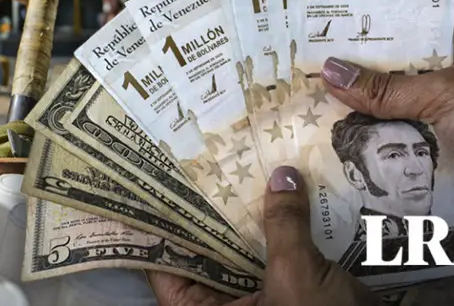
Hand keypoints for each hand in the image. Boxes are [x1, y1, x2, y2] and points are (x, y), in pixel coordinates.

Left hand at [148, 166, 378, 305]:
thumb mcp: (296, 275)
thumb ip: (282, 224)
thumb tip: (282, 175)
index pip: (163, 264)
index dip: (161, 223)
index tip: (158, 181)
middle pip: (203, 251)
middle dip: (208, 209)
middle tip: (203, 161)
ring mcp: (251, 301)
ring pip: (237, 251)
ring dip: (245, 216)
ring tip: (239, 165)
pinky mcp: (282, 295)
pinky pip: (269, 257)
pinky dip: (275, 230)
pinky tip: (280, 191)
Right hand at [321, 47, 453, 174]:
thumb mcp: (443, 94)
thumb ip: (388, 88)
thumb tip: (332, 72)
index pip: (404, 57)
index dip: (364, 58)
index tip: (322, 60)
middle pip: (396, 100)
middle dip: (357, 103)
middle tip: (306, 97)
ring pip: (400, 138)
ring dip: (367, 144)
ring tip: (313, 135)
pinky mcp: (453, 179)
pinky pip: (410, 174)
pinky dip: (385, 177)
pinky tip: (346, 171)